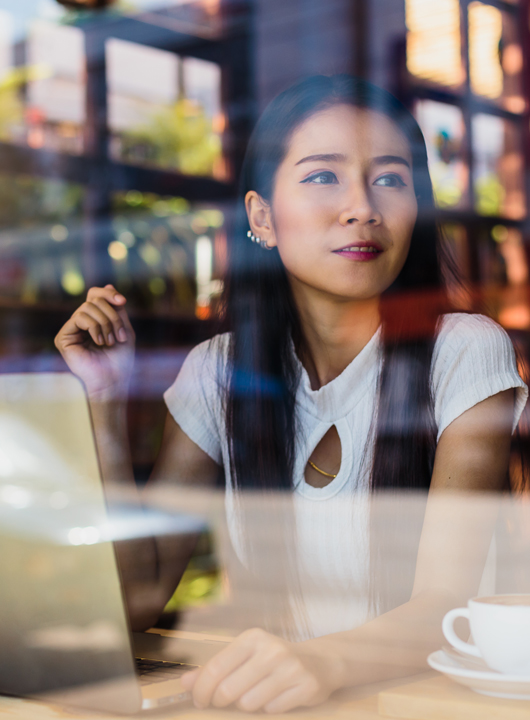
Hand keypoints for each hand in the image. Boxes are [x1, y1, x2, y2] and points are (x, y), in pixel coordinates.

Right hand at [54, 285, 134, 399]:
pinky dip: (94, 328)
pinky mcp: (63, 338)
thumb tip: (108, 285)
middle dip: (112, 316)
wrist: (113, 380)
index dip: (108, 294)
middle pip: (94, 300)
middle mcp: (80, 323)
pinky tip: (99, 342)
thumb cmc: (120, 359)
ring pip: (88, 308)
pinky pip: (80, 318)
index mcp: (94, 320)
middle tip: (119, 336)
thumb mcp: (123, 328)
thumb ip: (116, 308)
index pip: (95, 295)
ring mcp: (71, 330)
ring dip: (106, 324)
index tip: (122, 302)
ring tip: (110, 342)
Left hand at [180, 628, 341, 712]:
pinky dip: (270, 709)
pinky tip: (278, 697)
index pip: (216, 668)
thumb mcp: (245, 656)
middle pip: (229, 690)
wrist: (320, 661)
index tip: (199, 701)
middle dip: (223, 701)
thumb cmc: (274, 659)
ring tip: (259, 693)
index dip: (201, 690)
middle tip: (227, 700)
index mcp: (253, 638)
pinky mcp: (306, 686)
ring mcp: (290, 668)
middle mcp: (272, 649)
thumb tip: (184, 683)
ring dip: (249, 705)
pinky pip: (272, 711)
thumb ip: (215, 669)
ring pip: (249, 704)